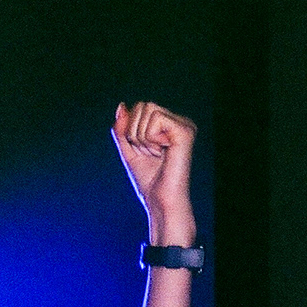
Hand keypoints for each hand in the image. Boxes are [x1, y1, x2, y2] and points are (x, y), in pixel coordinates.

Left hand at [112, 101, 196, 246]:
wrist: (159, 201)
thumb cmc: (149, 181)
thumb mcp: (128, 149)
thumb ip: (123, 128)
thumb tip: (122, 106)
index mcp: (169, 126)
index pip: (140, 108)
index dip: (131, 130)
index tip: (143, 152)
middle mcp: (179, 122)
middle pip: (143, 105)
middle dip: (135, 131)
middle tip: (149, 153)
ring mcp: (184, 126)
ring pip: (147, 109)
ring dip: (141, 136)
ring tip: (155, 154)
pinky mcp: (185, 131)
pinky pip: (156, 118)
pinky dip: (150, 137)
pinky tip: (162, 151)